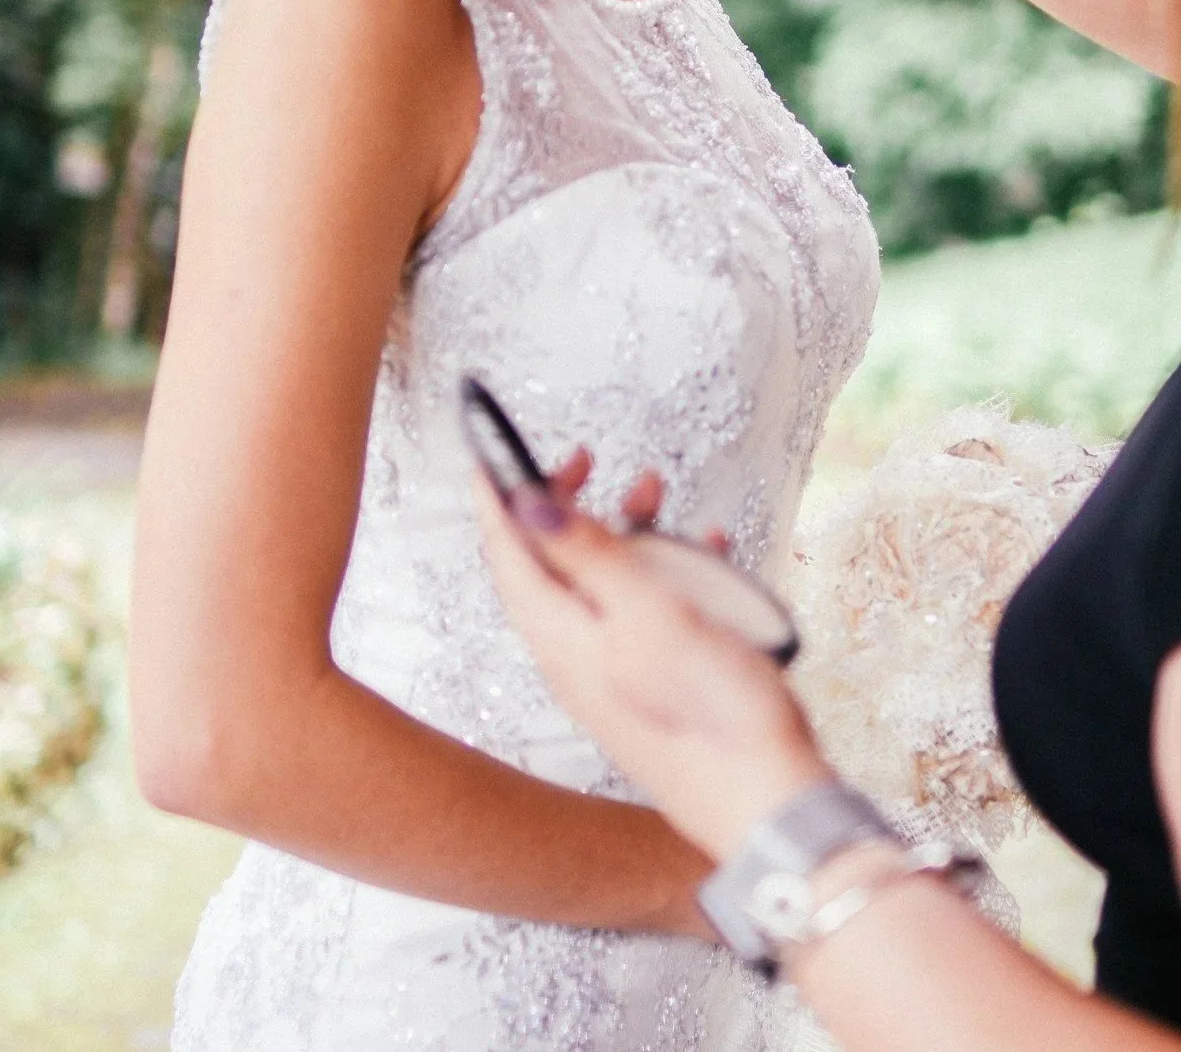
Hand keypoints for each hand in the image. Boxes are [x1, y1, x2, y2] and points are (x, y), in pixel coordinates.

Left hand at [475, 472, 828, 866]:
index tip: (490, 452)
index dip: (497, 497)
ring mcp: (617, 673)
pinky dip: (669, 571)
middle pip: (550, 565)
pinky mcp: (656, 684)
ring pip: (603, 583)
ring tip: (656, 490)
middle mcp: (578, 657)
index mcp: (563, 639)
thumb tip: (525, 502)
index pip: (509, 555)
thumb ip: (588, 555)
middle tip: (585, 460)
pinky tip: (707, 549)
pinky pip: (648, 611)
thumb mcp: (649, 614)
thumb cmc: (714, 716)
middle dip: (563, 503)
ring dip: (624, 529)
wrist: (770, 810)